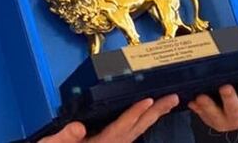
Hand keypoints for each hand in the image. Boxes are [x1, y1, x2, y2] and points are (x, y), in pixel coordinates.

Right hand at [38, 94, 179, 142]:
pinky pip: (131, 132)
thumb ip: (65, 138)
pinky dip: (142, 121)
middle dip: (155, 113)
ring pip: (137, 131)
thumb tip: (78, 128)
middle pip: (136, 129)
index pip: (120, 128)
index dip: (134, 114)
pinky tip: (148, 114)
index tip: (148, 101)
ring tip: (167, 103)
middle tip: (172, 99)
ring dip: (153, 116)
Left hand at [188, 77, 237, 132]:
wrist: (236, 116)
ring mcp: (222, 120)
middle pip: (234, 109)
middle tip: (225, 87)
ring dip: (208, 105)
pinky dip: (196, 108)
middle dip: (229, 98)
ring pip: (214, 115)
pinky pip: (200, 114)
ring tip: (202, 96)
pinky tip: (191, 100)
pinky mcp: (208, 120)